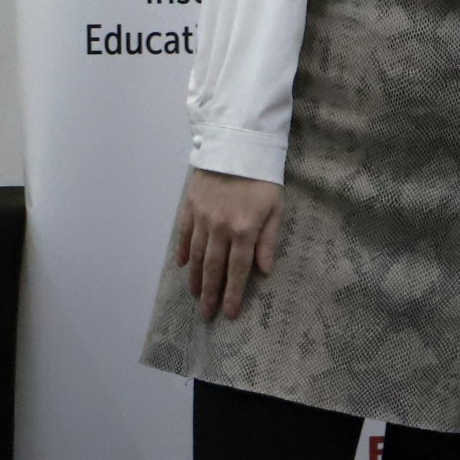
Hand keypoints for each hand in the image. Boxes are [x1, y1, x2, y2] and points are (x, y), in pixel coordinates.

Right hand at [170, 167, 283, 319]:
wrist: (236, 145)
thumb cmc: (262, 178)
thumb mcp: (276, 208)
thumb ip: (268, 240)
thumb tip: (264, 271)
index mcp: (244, 230)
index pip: (237, 270)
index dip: (233, 294)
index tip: (229, 313)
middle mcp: (220, 228)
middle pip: (214, 268)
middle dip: (211, 294)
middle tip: (207, 315)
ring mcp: (202, 218)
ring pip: (197, 256)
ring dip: (196, 279)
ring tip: (196, 297)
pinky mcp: (190, 207)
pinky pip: (184, 235)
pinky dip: (184, 252)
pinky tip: (184, 266)